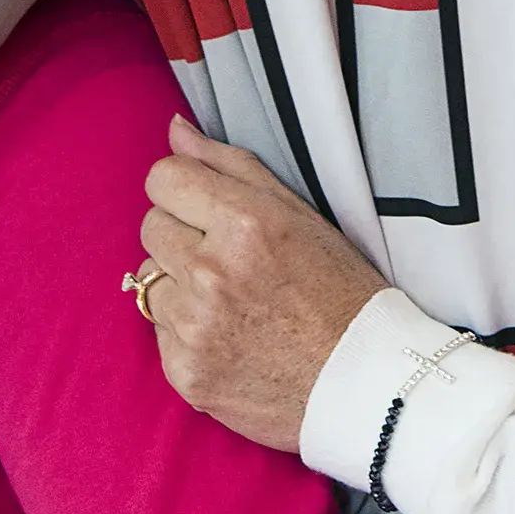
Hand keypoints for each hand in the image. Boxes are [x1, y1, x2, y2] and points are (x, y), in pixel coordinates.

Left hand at [138, 118, 389, 449]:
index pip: (163, 178)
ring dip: (181, 284)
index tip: (208, 208)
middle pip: (151, 226)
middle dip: (183, 236)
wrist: (364, 382)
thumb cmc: (340, 292)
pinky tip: (229, 336)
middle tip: (229, 258)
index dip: (186, 190)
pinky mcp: (185, 372)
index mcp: (246, 222)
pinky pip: (159, 330)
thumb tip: (175, 130)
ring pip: (149, 279)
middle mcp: (213, 271)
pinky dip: (186, 331)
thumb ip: (229, 166)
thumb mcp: (300, 215)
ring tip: (232, 301)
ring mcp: (195, 326)